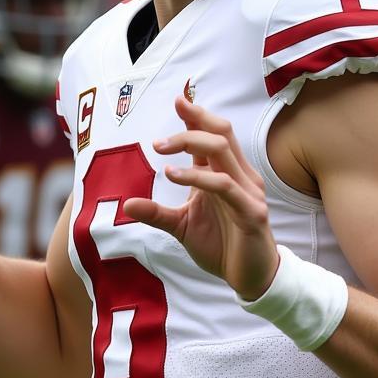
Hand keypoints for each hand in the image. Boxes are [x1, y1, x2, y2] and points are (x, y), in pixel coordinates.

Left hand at [123, 96, 278, 300]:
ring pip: (222, 153)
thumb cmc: (222, 246)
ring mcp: (248, 192)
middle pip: (220, 134)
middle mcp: (239, 176)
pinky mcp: (251, 212)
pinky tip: (173, 174)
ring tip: (160, 148)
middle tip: (159, 132)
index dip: (196, 116)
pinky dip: (198, 177)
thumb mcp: (182, 226)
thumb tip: (126, 205)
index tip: (178, 99)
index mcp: (225, 173)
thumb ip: (158, 213)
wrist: (252, 278)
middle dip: (193, 122)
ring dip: (190, 144)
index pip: (213, 135)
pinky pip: (224, 186)